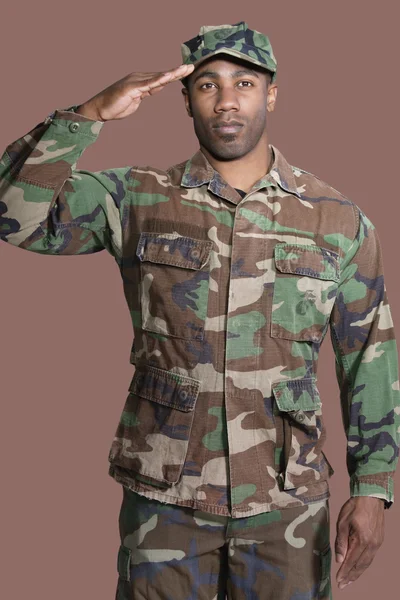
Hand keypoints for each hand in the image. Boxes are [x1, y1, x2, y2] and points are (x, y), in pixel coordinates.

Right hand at [76, 63, 193, 121]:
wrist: (100, 109)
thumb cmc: (116, 105)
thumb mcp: (137, 99)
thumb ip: (147, 92)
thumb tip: (159, 86)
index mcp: (141, 81)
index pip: (161, 78)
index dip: (174, 75)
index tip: (187, 72)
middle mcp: (139, 78)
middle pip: (162, 75)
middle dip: (177, 71)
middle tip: (191, 66)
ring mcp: (135, 81)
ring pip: (157, 77)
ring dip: (172, 73)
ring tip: (184, 70)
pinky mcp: (131, 88)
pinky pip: (148, 84)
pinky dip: (159, 80)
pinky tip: (168, 77)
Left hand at [335, 497, 383, 589]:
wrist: (370, 497)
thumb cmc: (354, 507)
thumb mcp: (342, 522)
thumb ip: (341, 542)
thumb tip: (339, 560)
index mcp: (361, 539)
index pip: (351, 561)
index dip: (344, 572)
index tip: (338, 581)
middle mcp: (371, 544)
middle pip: (360, 565)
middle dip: (351, 576)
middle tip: (343, 585)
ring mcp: (376, 543)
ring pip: (367, 563)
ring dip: (358, 573)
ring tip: (350, 580)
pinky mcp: (379, 541)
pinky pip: (371, 557)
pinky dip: (364, 565)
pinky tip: (359, 568)